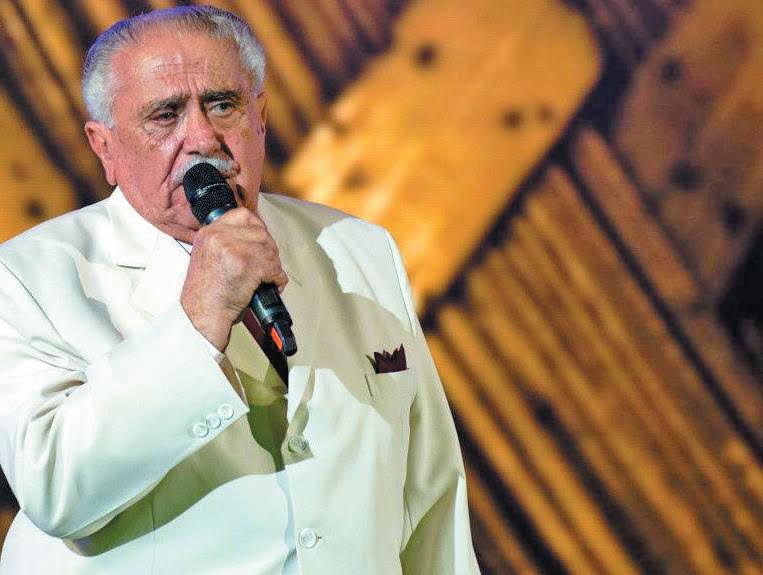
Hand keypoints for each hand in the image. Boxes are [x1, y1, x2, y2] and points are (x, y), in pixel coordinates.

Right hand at [180, 207, 287, 350]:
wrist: (200, 316)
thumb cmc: (206, 295)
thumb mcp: (209, 258)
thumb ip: (226, 243)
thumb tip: (257, 240)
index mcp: (208, 233)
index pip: (243, 215)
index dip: (258, 228)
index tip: (262, 242)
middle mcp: (218, 236)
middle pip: (261, 232)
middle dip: (269, 251)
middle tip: (267, 266)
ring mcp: (231, 248)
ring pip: (269, 250)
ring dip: (274, 266)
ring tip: (268, 278)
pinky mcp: (245, 264)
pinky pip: (273, 267)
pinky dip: (278, 279)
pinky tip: (272, 285)